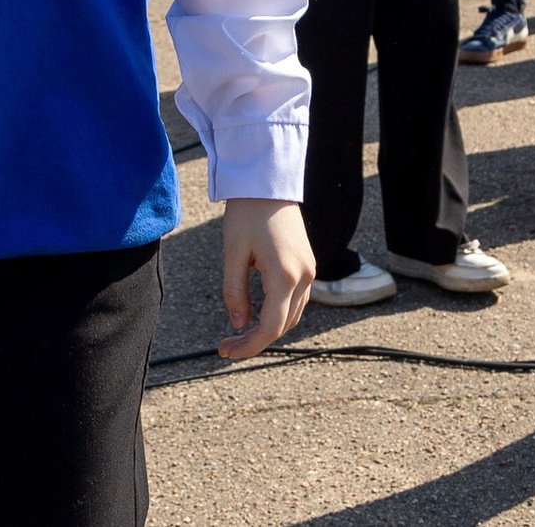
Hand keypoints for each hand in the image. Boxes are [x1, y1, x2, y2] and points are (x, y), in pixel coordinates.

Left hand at [217, 198, 312, 359]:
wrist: (267, 183)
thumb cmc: (246, 215)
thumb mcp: (233, 254)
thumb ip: (235, 293)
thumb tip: (239, 325)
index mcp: (285, 275)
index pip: (271, 327)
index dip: (249, 345)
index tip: (225, 350)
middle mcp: (304, 276)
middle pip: (283, 325)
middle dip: (256, 339)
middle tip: (227, 343)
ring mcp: (309, 270)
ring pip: (293, 315)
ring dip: (269, 328)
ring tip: (239, 332)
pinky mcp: (308, 263)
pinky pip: (297, 299)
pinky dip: (279, 312)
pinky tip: (258, 312)